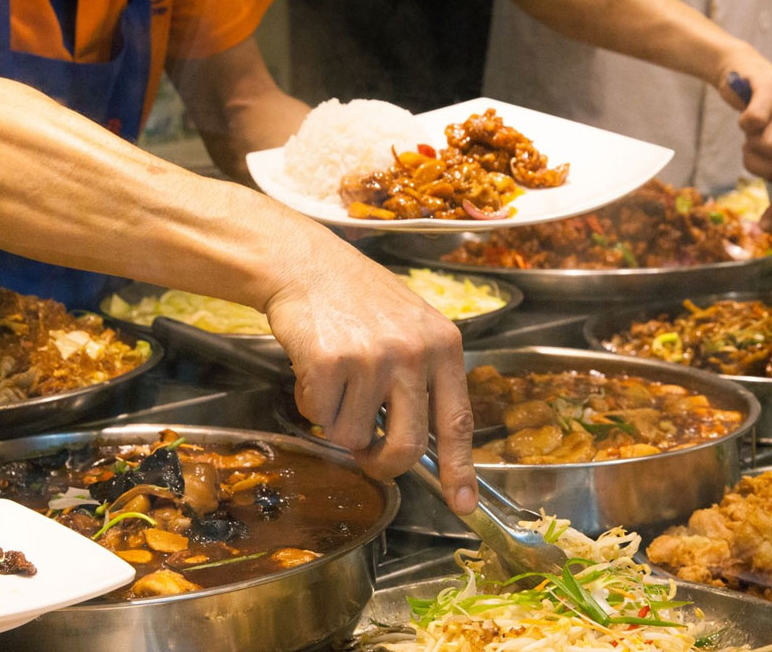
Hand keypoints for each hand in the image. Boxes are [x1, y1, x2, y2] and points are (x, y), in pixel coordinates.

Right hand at [262, 235, 478, 514]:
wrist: (308, 265)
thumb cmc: (360, 301)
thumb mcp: (413, 328)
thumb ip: (424, 380)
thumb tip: (425, 447)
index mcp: (444, 347)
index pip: (457, 421)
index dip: (460, 470)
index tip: (463, 505)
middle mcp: (414, 353)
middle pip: (406, 446)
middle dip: (381, 463)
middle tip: (367, 455)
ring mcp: (372, 357)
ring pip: (353, 436)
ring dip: (337, 420)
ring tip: (336, 380)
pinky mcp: (330, 361)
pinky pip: (319, 415)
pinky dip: (310, 402)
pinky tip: (314, 368)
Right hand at [714, 44, 771, 229]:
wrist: (744, 76)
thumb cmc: (765, 120)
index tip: (766, 226)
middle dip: (759, 166)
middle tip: (753, 151)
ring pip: (768, 147)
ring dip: (749, 146)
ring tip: (752, 132)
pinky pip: (754, 121)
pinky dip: (743, 125)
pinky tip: (747, 115)